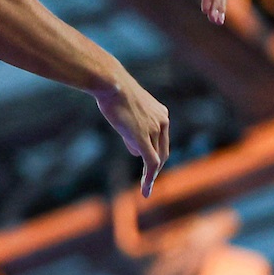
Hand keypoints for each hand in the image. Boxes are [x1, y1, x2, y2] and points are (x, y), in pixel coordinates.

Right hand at [93, 72, 170, 195]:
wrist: (110, 83)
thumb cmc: (113, 92)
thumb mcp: (127, 112)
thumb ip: (134, 131)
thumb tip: (135, 151)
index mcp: (161, 114)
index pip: (161, 140)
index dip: (153, 153)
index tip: (148, 165)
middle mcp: (162, 121)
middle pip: (163, 151)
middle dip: (156, 168)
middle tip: (148, 182)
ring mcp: (154, 129)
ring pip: (154, 157)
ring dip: (148, 173)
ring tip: (144, 185)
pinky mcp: (143, 137)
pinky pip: (151, 163)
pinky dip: (149, 179)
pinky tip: (146, 191)